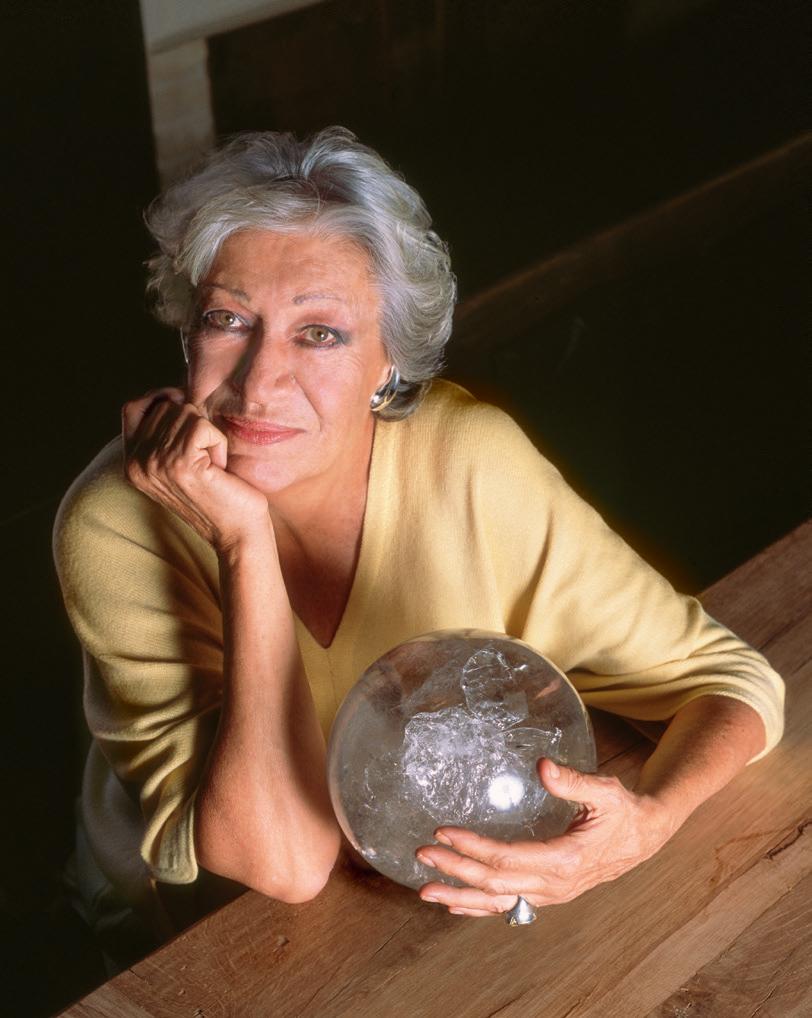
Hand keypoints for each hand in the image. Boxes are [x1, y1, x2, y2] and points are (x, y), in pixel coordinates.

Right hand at [122, 387, 270, 552]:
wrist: (237, 532)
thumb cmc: (217, 492)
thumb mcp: (178, 461)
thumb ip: (164, 433)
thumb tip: (172, 393)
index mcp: (131, 463)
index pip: (131, 407)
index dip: (160, 398)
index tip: (186, 410)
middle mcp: (137, 463)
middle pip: (165, 406)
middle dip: (194, 425)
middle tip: (204, 459)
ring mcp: (156, 463)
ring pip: (186, 413)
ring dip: (208, 436)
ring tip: (211, 466)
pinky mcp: (180, 464)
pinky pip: (203, 426)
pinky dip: (219, 443)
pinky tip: (218, 469)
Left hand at [415, 759, 677, 916]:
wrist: (644, 837)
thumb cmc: (623, 811)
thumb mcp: (604, 791)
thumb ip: (573, 781)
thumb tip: (542, 766)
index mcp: (564, 860)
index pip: (508, 858)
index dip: (473, 847)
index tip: (444, 833)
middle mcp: (554, 885)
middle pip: (495, 883)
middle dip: (456, 870)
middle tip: (422, 855)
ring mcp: (550, 894)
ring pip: (498, 903)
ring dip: (460, 896)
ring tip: (426, 891)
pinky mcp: (547, 894)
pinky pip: (508, 907)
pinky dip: (479, 908)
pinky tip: (454, 905)